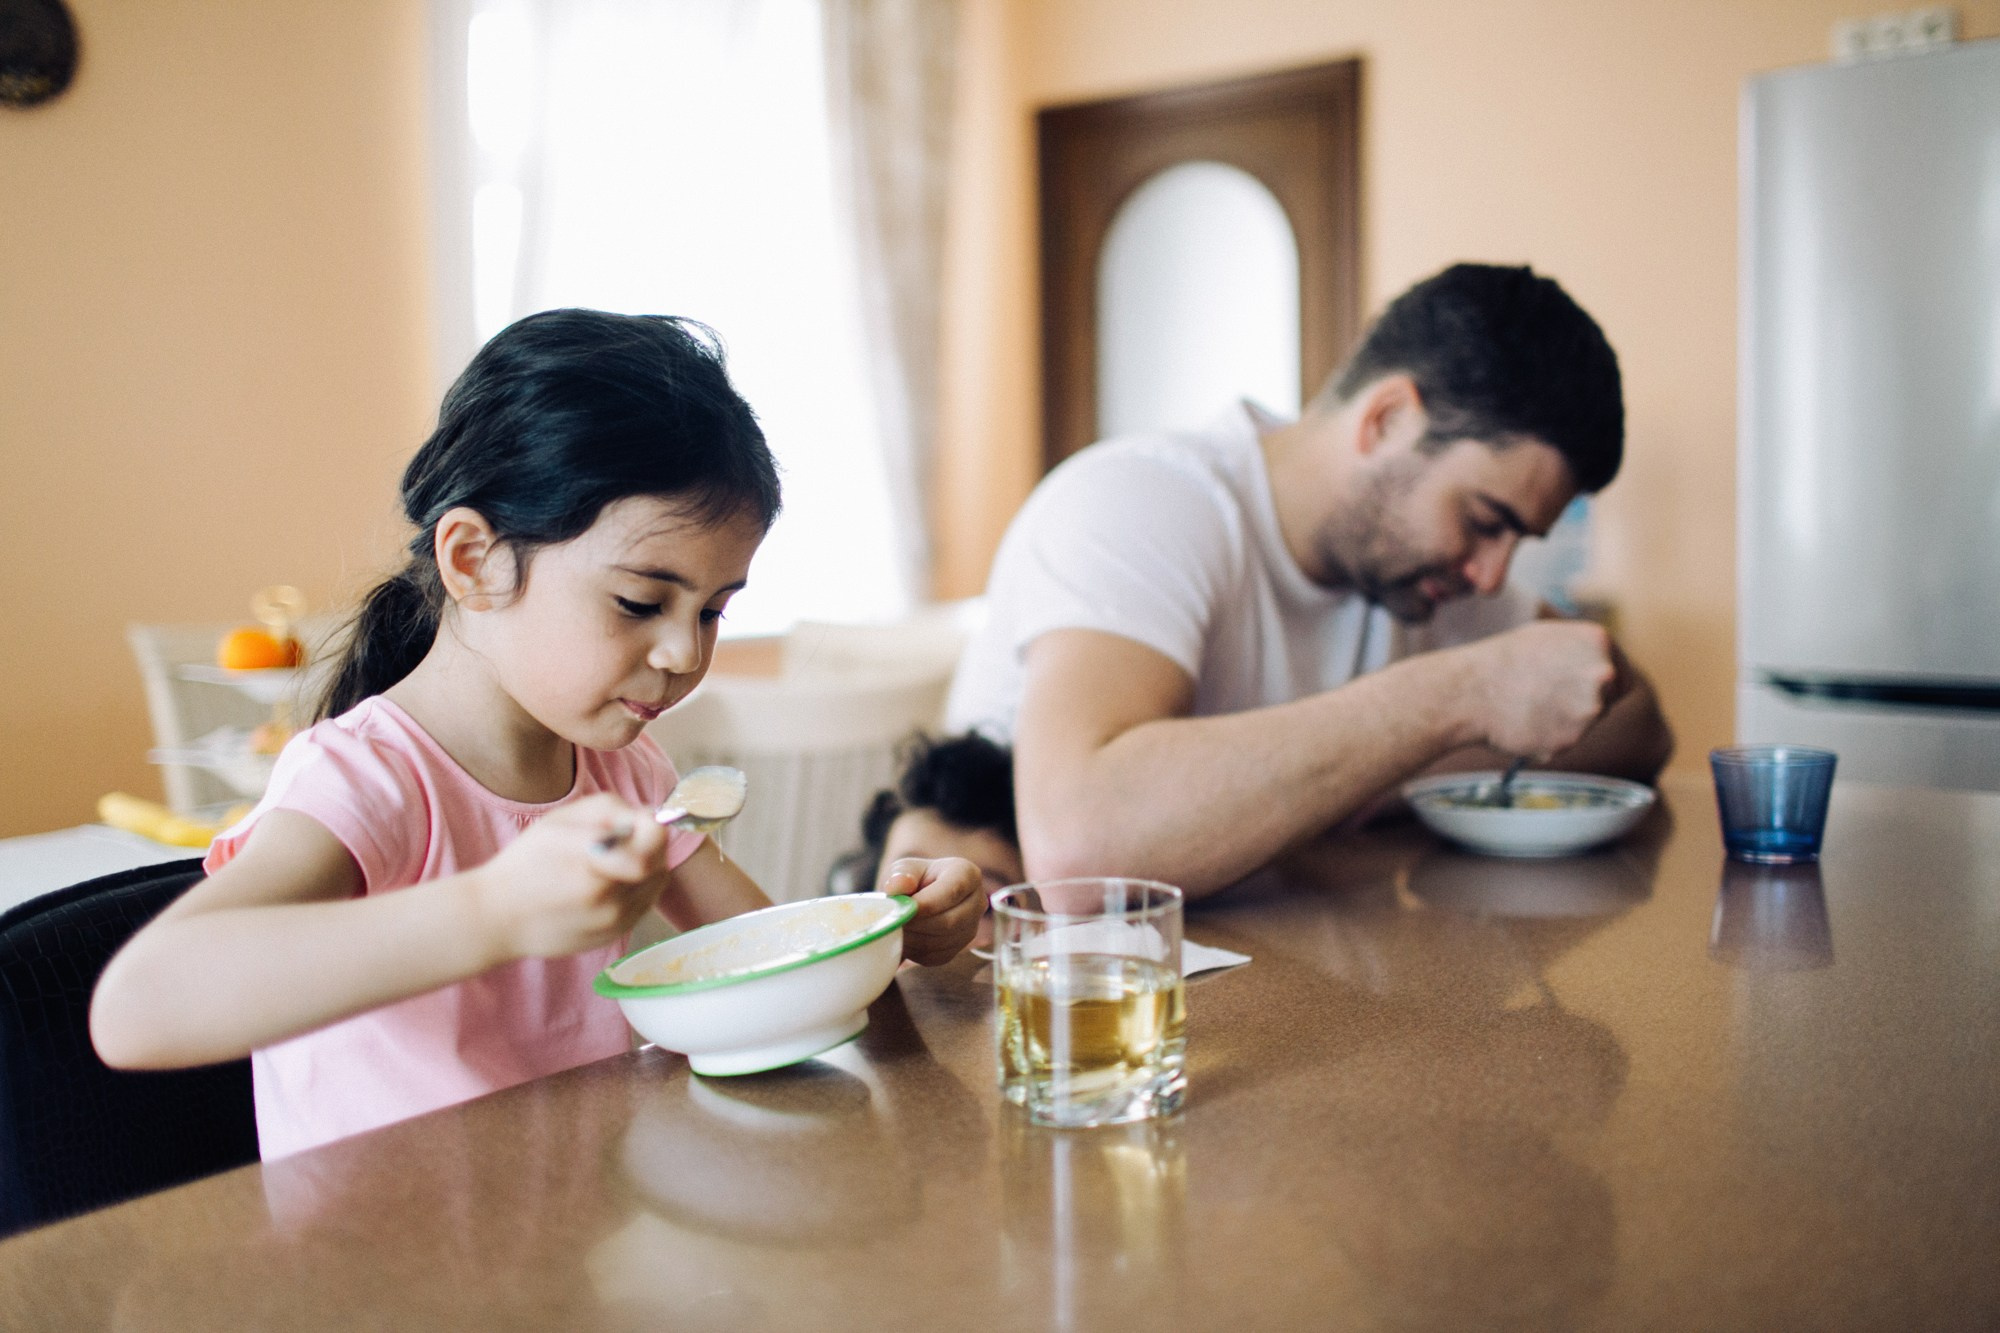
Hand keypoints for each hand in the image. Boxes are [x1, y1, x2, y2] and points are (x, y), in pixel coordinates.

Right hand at [472, 794, 669, 961]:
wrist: (497, 919)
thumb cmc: (525, 863)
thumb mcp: (559, 820)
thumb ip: (608, 811)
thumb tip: (647, 816)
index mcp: (593, 866)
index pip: (654, 839)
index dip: (648, 825)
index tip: (633, 821)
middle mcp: (609, 899)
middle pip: (659, 861)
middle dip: (646, 845)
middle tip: (619, 840)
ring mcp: (615, 923)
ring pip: (656, 883)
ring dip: (645, 867)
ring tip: (612, 862)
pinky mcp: (616, 936)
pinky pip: (645, 903)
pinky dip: (636, 888)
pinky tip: (609, 883)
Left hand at [879, 857, 984, 966]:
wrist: (919, 897)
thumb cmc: (914, 878)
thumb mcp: (906, 868)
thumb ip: (901, 874)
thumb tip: (896, 886)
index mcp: (968, 874)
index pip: (953, 890)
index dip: (927, 903)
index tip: (903, 908)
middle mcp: (977, 902)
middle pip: (950, 921)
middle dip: (917, 924)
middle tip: (893, 922)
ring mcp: (971, 928)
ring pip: (941, 941)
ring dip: (914, 939)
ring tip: (895, 928)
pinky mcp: (958, 948)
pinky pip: (936, 956)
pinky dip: (915, 951)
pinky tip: (903, 939)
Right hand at [1471, 620, 1617, 759]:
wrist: (1469, 690)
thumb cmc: (1502, 660)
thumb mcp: (1548, 637)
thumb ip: (1582, 649)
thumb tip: (1601, 665)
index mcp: (1599, 641)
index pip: (1621, 674)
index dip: (1600, 684)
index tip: (1580, 689)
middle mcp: (1602, 673)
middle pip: (1608, 699)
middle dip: (1583, 701)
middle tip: (1548, 697)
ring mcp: (1589, 708)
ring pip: (1587, 722)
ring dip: (1566, 721)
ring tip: (1531, 706)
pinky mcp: (1572, 739)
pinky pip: (1566, 741)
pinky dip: (1549, 738)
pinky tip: (1526, 722)